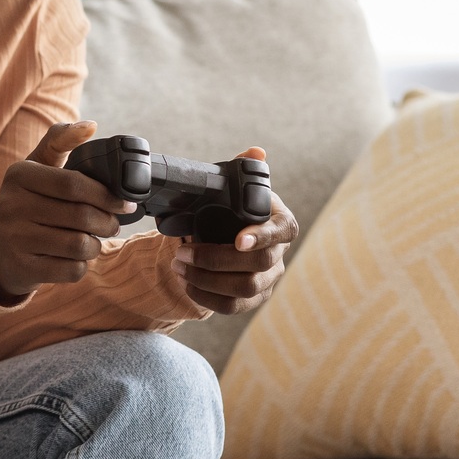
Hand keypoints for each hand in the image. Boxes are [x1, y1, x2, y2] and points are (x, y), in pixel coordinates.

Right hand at [0, 120, 136, 301]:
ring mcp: (15, 239)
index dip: (106, 195)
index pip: (73, 184)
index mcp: (18, 175)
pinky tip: (75, 256)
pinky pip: (71, 270)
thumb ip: (61, 140)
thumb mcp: (36, 166)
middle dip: (108, 222)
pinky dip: (82, 264)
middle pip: (81, 216)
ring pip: (79, 245)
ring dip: (96, 244)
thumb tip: (91, 125)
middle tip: (113, 223)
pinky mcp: (23, 267)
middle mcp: (11, 205)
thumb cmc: (28, 200)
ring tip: (93, 238)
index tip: (124, 203)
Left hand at [168, 146, 298, 314]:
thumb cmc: (234, 207)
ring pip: (245, 289)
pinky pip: (234, 306)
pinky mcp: (254, 298)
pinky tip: (186, 284)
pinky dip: (208, 298)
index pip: (281, 232)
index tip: (238, 239)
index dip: (261, 237)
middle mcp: (279, 254)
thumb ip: (244, 168)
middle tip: (182, 252)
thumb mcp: (236, 187)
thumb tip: (257, 152)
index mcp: (281, 223)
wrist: (227, 233)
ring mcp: (269, 279)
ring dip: (207, 280)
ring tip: (178, 266)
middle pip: (258, 265)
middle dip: (216, 260)